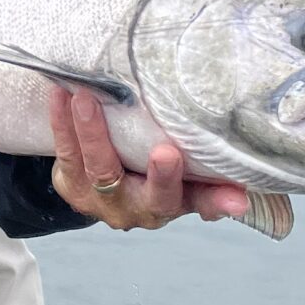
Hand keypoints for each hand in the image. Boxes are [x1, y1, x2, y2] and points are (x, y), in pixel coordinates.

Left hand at [48, 88, 253, 232]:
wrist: (96, 185)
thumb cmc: (148, 173)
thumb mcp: (182, 178)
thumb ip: (211, 181)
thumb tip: (244, 196)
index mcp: (170, 204)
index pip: (198, 203)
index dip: (214, 201)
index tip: (236, 197)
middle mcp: (136, 209)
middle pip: (149, 196)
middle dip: (158, 175)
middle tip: (165, 151)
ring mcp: (99, 200)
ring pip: (99, 170)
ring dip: (93, 134)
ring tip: (88, 100)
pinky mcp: (70, 184)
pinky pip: (66, 154)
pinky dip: (62, 124)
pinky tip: (60, 95)